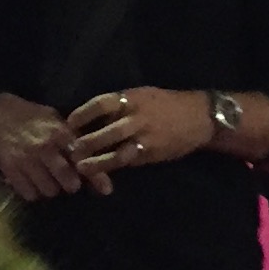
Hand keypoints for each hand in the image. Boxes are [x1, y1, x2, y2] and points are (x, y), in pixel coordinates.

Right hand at [0, 90, 95, 199]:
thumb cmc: (28, 116)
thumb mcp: (53, 118)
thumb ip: (71, 137)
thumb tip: (94, 155)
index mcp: (59, 132)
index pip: (83, 159)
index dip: (96, 176)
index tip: (106, 190)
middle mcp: (44, 147)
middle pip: (68, 182)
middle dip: (71, 185)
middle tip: (70, 183)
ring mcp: (26, 160)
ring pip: (49, 191)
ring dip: (51, 189)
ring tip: (48, 180)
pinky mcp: (10, 170)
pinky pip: (29, 193)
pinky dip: (33, 192)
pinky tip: (32, 182)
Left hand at [66, 87, 212, 176]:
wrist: (199, 117)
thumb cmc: (167, 104)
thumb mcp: (143, 95)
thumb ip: (121, 105)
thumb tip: (94, 115)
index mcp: (132, 99)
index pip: (101, 104)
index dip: (82, 114)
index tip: (68, 123)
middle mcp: (137, 117)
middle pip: (105, 131)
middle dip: (85, 142)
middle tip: (69, 150)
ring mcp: (145, 136)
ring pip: (116, 151)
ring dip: (96, 161)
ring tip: (81, 168)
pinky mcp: (152, 153)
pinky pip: (129, 161)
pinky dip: (115, 167)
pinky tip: (103, 173)